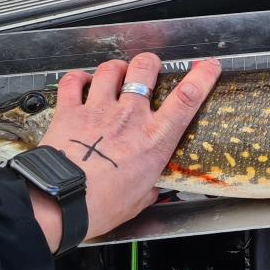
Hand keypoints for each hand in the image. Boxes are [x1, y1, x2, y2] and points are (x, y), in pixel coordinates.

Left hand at [28, 54, 221, 250]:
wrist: (61, 202)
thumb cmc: (100, 206)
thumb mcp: (140, 199)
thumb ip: (149, 187)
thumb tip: (151, 189)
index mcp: (154, 139)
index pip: (186, 98)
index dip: (202, 77)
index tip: (208, 67)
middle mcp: (129, 116)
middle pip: (145, 69)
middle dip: (150, 63)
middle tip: (150, 68)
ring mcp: (98, 110)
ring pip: (111, 69)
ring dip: (116, 68)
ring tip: (116, 73)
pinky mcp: (70, 111)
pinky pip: (73, 82)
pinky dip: (77, 78)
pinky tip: (81, 82)